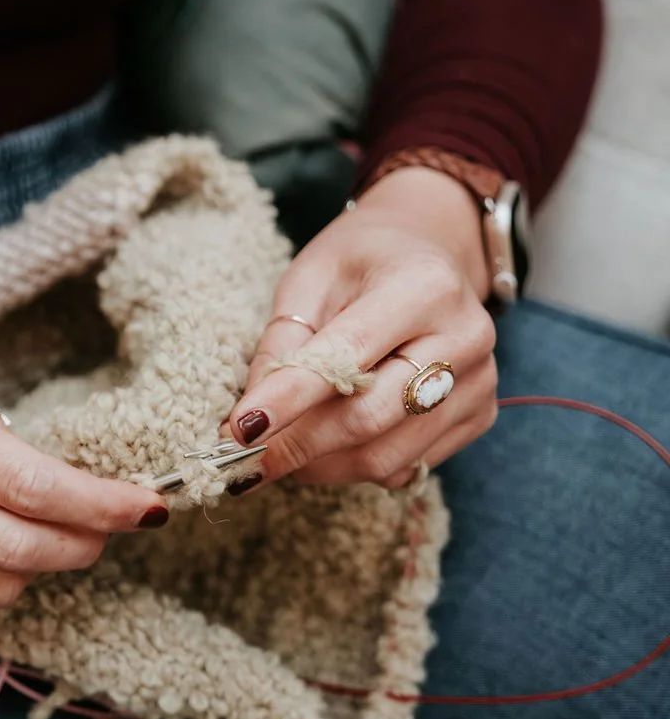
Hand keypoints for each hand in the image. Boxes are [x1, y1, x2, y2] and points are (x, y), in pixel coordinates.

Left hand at [227, 167, 497, 489]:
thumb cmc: (363, 261)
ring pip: (386, 456)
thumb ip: (283, 342)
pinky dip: (354, 466)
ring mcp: (481, 382)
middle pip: (369, 418)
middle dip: (297, 446)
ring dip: (320, 465)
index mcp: (425, 286)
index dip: (288, 400)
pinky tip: (327, 444)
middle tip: (243, 461)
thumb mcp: (310, 277)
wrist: (429, 252)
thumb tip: (252, 419)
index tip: (237, 432)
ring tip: (279, 451)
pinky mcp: (479, 415)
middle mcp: (466, 337)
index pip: (347, 358)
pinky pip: (407, 466)